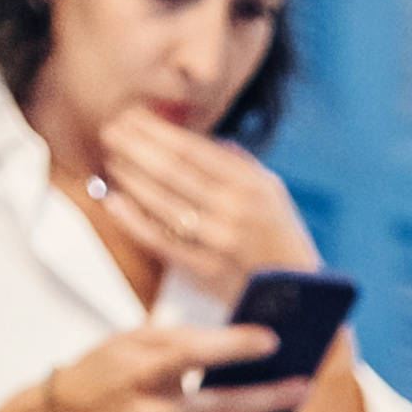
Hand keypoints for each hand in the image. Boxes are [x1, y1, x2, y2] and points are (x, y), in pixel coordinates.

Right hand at [45, 323, 313, 411]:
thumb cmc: (103, 370)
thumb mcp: (130, 340)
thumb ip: (178, 341)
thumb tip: (236, 345)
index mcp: (140, 370)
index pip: (195, 355)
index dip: (236, 347)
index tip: (272, 340)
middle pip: (220, 408)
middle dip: (267, 399)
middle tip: (301, 388)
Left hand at [90, 105, 314, 311]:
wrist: (301, 294)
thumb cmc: (281, 237)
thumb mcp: (272, 191)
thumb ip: (238, 163)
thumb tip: (201, 141)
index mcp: (249, 183)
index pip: (192, 149)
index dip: (156, 130)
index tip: (132, 116)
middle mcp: (234, 208)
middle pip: (173, 169)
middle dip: (136, 146)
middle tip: (110, 129)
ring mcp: (219, 240)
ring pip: (164, 202)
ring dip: (132, 176)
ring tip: (111, 158)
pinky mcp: (207, 269)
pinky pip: (163, 242)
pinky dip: (135, 222)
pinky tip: (115, 203)